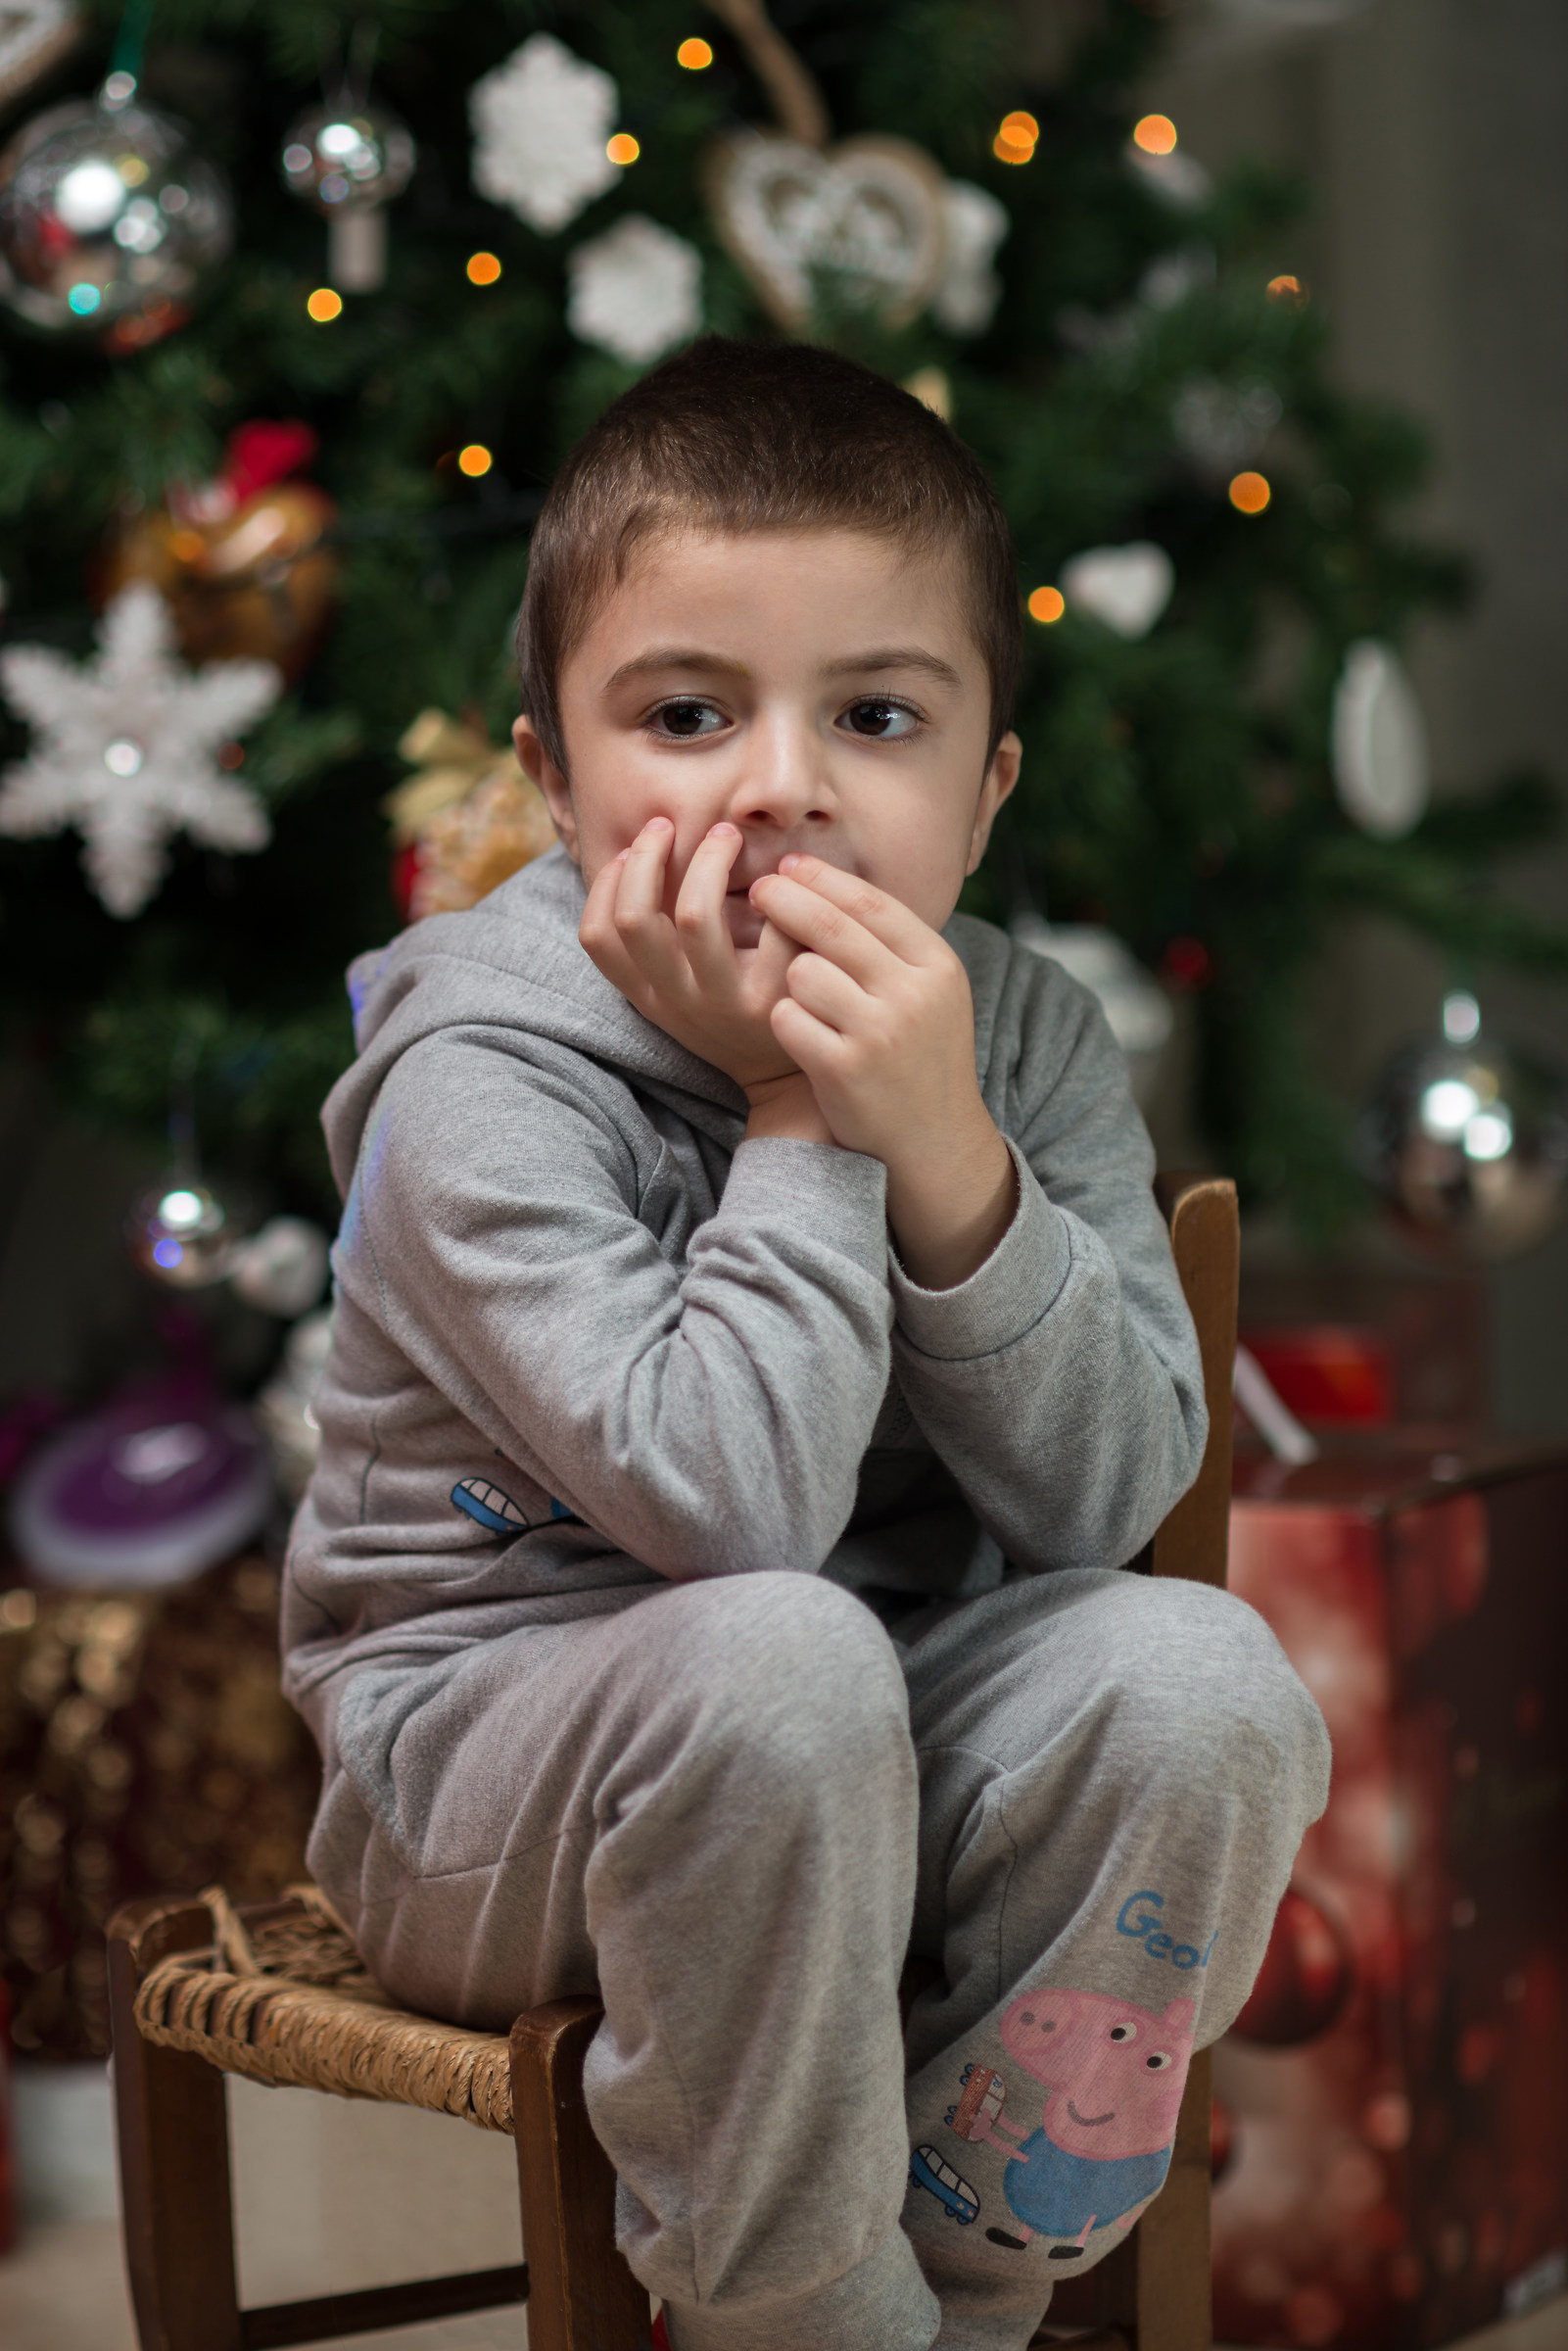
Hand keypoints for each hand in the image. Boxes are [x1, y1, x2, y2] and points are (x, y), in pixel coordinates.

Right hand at [578, 821, 827, 1135]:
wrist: (793, 1072)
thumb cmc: (734, 1011)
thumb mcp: (682, 991)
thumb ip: (659, 945)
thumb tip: (636, 858)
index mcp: (648, 997)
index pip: (597, 940)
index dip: (605, 885)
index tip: (627, 850)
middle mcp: (677, 1001)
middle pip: (636, 918)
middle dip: (648, 857)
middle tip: (668, 826)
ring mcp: (723, 1002)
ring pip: (694, 914)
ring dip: (708, 858)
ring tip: (727, 834)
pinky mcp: (773, 999)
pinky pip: (768, 925)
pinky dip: (775, 889)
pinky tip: (781, 877)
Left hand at [750, 856, 1016, 1287]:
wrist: (934, 1142)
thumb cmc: (921, 1056)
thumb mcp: (930, 993)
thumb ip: (890, 943)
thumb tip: (819, 879)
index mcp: (938, 966)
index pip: (872, 902)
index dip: (823, 878)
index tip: (789, 865)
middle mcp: (912, 995)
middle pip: (830, 926)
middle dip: (785, 901)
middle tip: (757, 891)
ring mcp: (878, 1033)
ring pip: (801, 972)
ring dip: (792, 981)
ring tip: (809, 1003)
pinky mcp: (843, 1069)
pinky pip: (787, 1018)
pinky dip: (786, 1023)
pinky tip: (802, 1037)